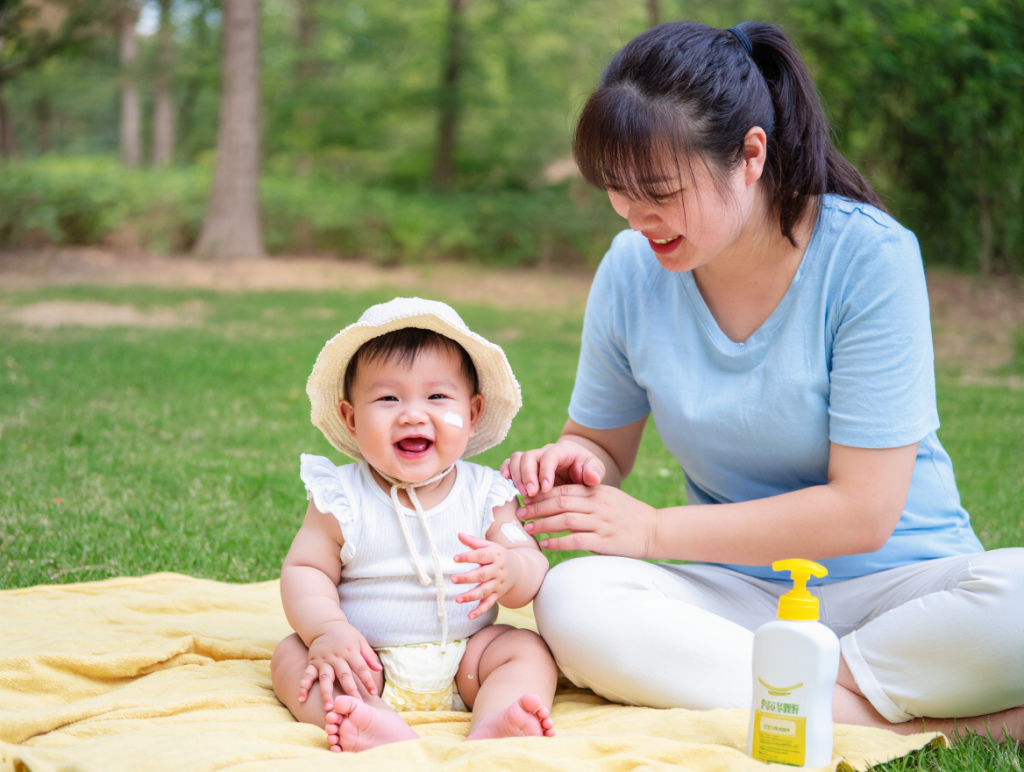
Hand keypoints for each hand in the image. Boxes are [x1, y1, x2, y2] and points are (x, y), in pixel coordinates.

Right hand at [299, 620, 381, 709]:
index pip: (361, 668)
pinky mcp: (312, 663)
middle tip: (352, 705)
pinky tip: (301, 699)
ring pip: (325, 678)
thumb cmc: (346, 635)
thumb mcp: (360, 641)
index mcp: (350, 651)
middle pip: (344, 676)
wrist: (325, 624)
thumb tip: (379, 669)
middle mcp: (336, 657)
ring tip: (328, 707)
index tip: (374, 694)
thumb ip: (369, 656)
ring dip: (326, 693)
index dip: (368, 681)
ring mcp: (323, 661)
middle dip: (349, 691)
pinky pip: (307, 676)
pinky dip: (303, 687)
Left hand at [451, 532, 520, 618]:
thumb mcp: (489, 546)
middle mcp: (498, 570)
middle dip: (468, 578)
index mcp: (495, 555)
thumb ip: (474, 542)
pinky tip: (469, 616)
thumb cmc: (498, 555)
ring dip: (471, 596)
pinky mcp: (498, 595)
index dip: (468, 557)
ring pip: (485, 591)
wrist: (519, 570)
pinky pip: (489, 604)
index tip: (455, 558)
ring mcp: (498, 584)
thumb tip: (458, 534)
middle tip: (453, 579)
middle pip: (482, 575)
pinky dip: (480, 611)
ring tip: (458, 599)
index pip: (480, 556)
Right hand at [501, 440, 604, 496]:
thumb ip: (595, 471)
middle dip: (527, 475)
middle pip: (529, 456)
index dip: (545, 472)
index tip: (546, 489)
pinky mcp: (525, 467)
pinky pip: (510, 463)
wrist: (577, 467)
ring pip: (517, 459)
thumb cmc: (586, 468)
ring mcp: (533, 458)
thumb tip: (592, 477)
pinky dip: (505, 470)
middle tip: (531, 494)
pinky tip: (506, 482)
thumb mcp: (595, 468)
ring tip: (522, 493)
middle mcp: (544, 451)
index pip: (549, 456)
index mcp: (562, 450)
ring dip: (516, 476)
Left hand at [518, 484, 657, 558]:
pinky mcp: (605, 540)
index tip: (526, 499)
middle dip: (536, 507)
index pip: (562, 489)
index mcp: (596, 491)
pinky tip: (546, 544)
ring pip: (565, 520)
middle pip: (560, 502)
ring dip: (543, 524)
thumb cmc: (627, 514)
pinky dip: (558, 542)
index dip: (541, 494)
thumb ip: (586, 497)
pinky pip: (576, 540)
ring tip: (528, 528)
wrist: (654, 529)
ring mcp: (601, 522)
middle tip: (520, 513)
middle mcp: (597, 504)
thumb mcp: (607, 497)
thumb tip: (558, 499)